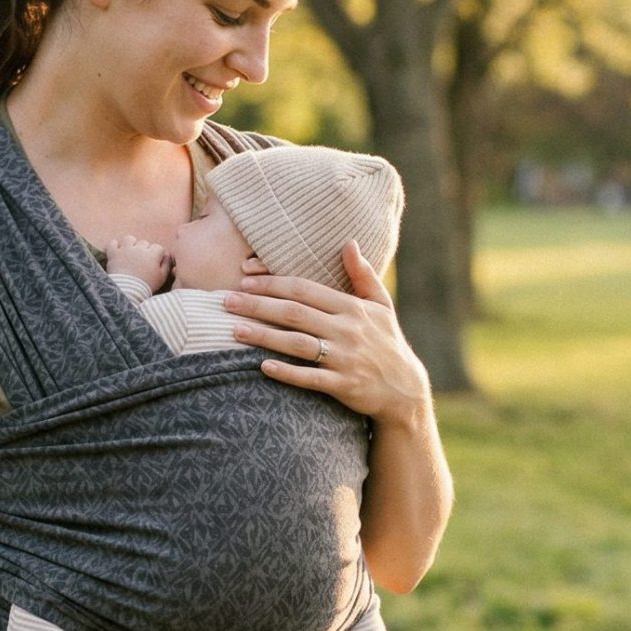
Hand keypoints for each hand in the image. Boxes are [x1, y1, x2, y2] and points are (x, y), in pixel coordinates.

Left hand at [105, 234, 171, 289]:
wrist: (128, 291)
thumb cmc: (146, 286)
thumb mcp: (162, 277)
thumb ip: (167, 264)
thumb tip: (167, 255)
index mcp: (153, 254)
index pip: (158, 248)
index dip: (157, 255)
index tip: (154, 263)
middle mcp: (139, 249)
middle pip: (144, 243)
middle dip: (143, 251)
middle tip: (141, 262)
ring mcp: (126, 250)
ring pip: (129, 239)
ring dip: (130, 244)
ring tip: (129, 253)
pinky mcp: (114, 254)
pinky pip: (112, 243)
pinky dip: (114, 246)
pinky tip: (116, 252)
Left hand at [222, 242, 431, 425]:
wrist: (404, 388)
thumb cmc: (387, 342)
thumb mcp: (381, 305)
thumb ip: (362, 274)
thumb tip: (349, 242)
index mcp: (353, 307)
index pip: (306, 289)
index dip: (273, 283)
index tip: (245, 280)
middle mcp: (348, 330)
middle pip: (295, 313)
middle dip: (258, 305)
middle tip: (226, 301)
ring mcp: (345, 358)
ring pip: (297, 344)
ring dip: (264, 336)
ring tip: (234, 330)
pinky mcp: (344, 385)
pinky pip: (310, 378)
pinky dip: (287, 372)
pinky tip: (262, 366)